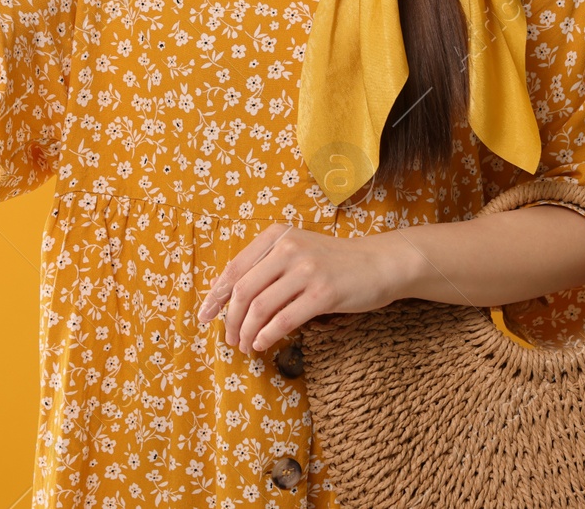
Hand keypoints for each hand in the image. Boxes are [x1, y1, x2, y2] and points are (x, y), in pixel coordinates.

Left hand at [195, 223, 400, 353]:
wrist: (380, 262)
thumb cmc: (335, 262)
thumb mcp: (298, 252)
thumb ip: (268, 267)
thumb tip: (232, 300)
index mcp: (276, 236)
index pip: (234, 269)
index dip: (215, 296)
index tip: (203, 316)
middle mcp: (288, 248)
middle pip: (243, 290)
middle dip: (230, 320)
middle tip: (230, 340)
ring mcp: (306, 270)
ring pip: (260, 307)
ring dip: (247, 332)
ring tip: (246, 346)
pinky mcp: (323, 293)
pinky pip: (284, 319)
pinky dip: (268, 335)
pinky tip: (263, 344)